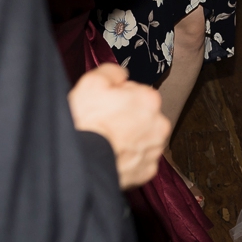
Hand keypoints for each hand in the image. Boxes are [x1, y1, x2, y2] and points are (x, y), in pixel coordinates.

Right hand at [67, 63, 169, 188]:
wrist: (82, 161)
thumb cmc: (87, 123)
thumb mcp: (92, 83)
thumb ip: (112, 72)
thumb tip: (121, 74)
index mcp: (149, 99)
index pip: (137, 92)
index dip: (119, 97)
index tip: (106, 104)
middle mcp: (159, 124)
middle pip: (143, 115)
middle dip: (128, 117)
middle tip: (105, 123)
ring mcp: (155, 149)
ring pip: (143, 138)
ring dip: (130, 138)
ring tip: (108, 141)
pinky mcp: (147, 170)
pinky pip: (140, 160)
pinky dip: (129, 158)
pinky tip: (113, 155)